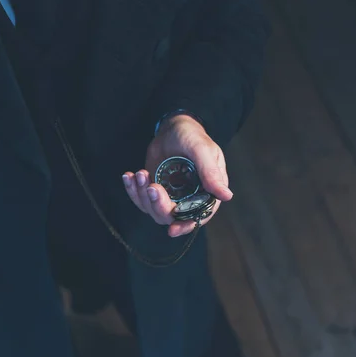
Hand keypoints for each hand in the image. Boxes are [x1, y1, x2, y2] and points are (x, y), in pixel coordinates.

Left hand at [122, 114, 232, 237]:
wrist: (173, 127)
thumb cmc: (192, 136)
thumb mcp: (202, 150)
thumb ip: (211, 172)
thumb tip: (226, 196)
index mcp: (206, 193)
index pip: (197, 217)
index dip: (185, 226)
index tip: (172, 229)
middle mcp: (188, 199)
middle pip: (171, 216)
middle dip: (159, 205)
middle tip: (152, 185)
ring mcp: (169, 196)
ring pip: (153, 209)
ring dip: (143, 195)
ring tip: (140, 173)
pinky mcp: (154, 191)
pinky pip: (141, 199)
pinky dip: (132, 190)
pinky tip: (129, 176)